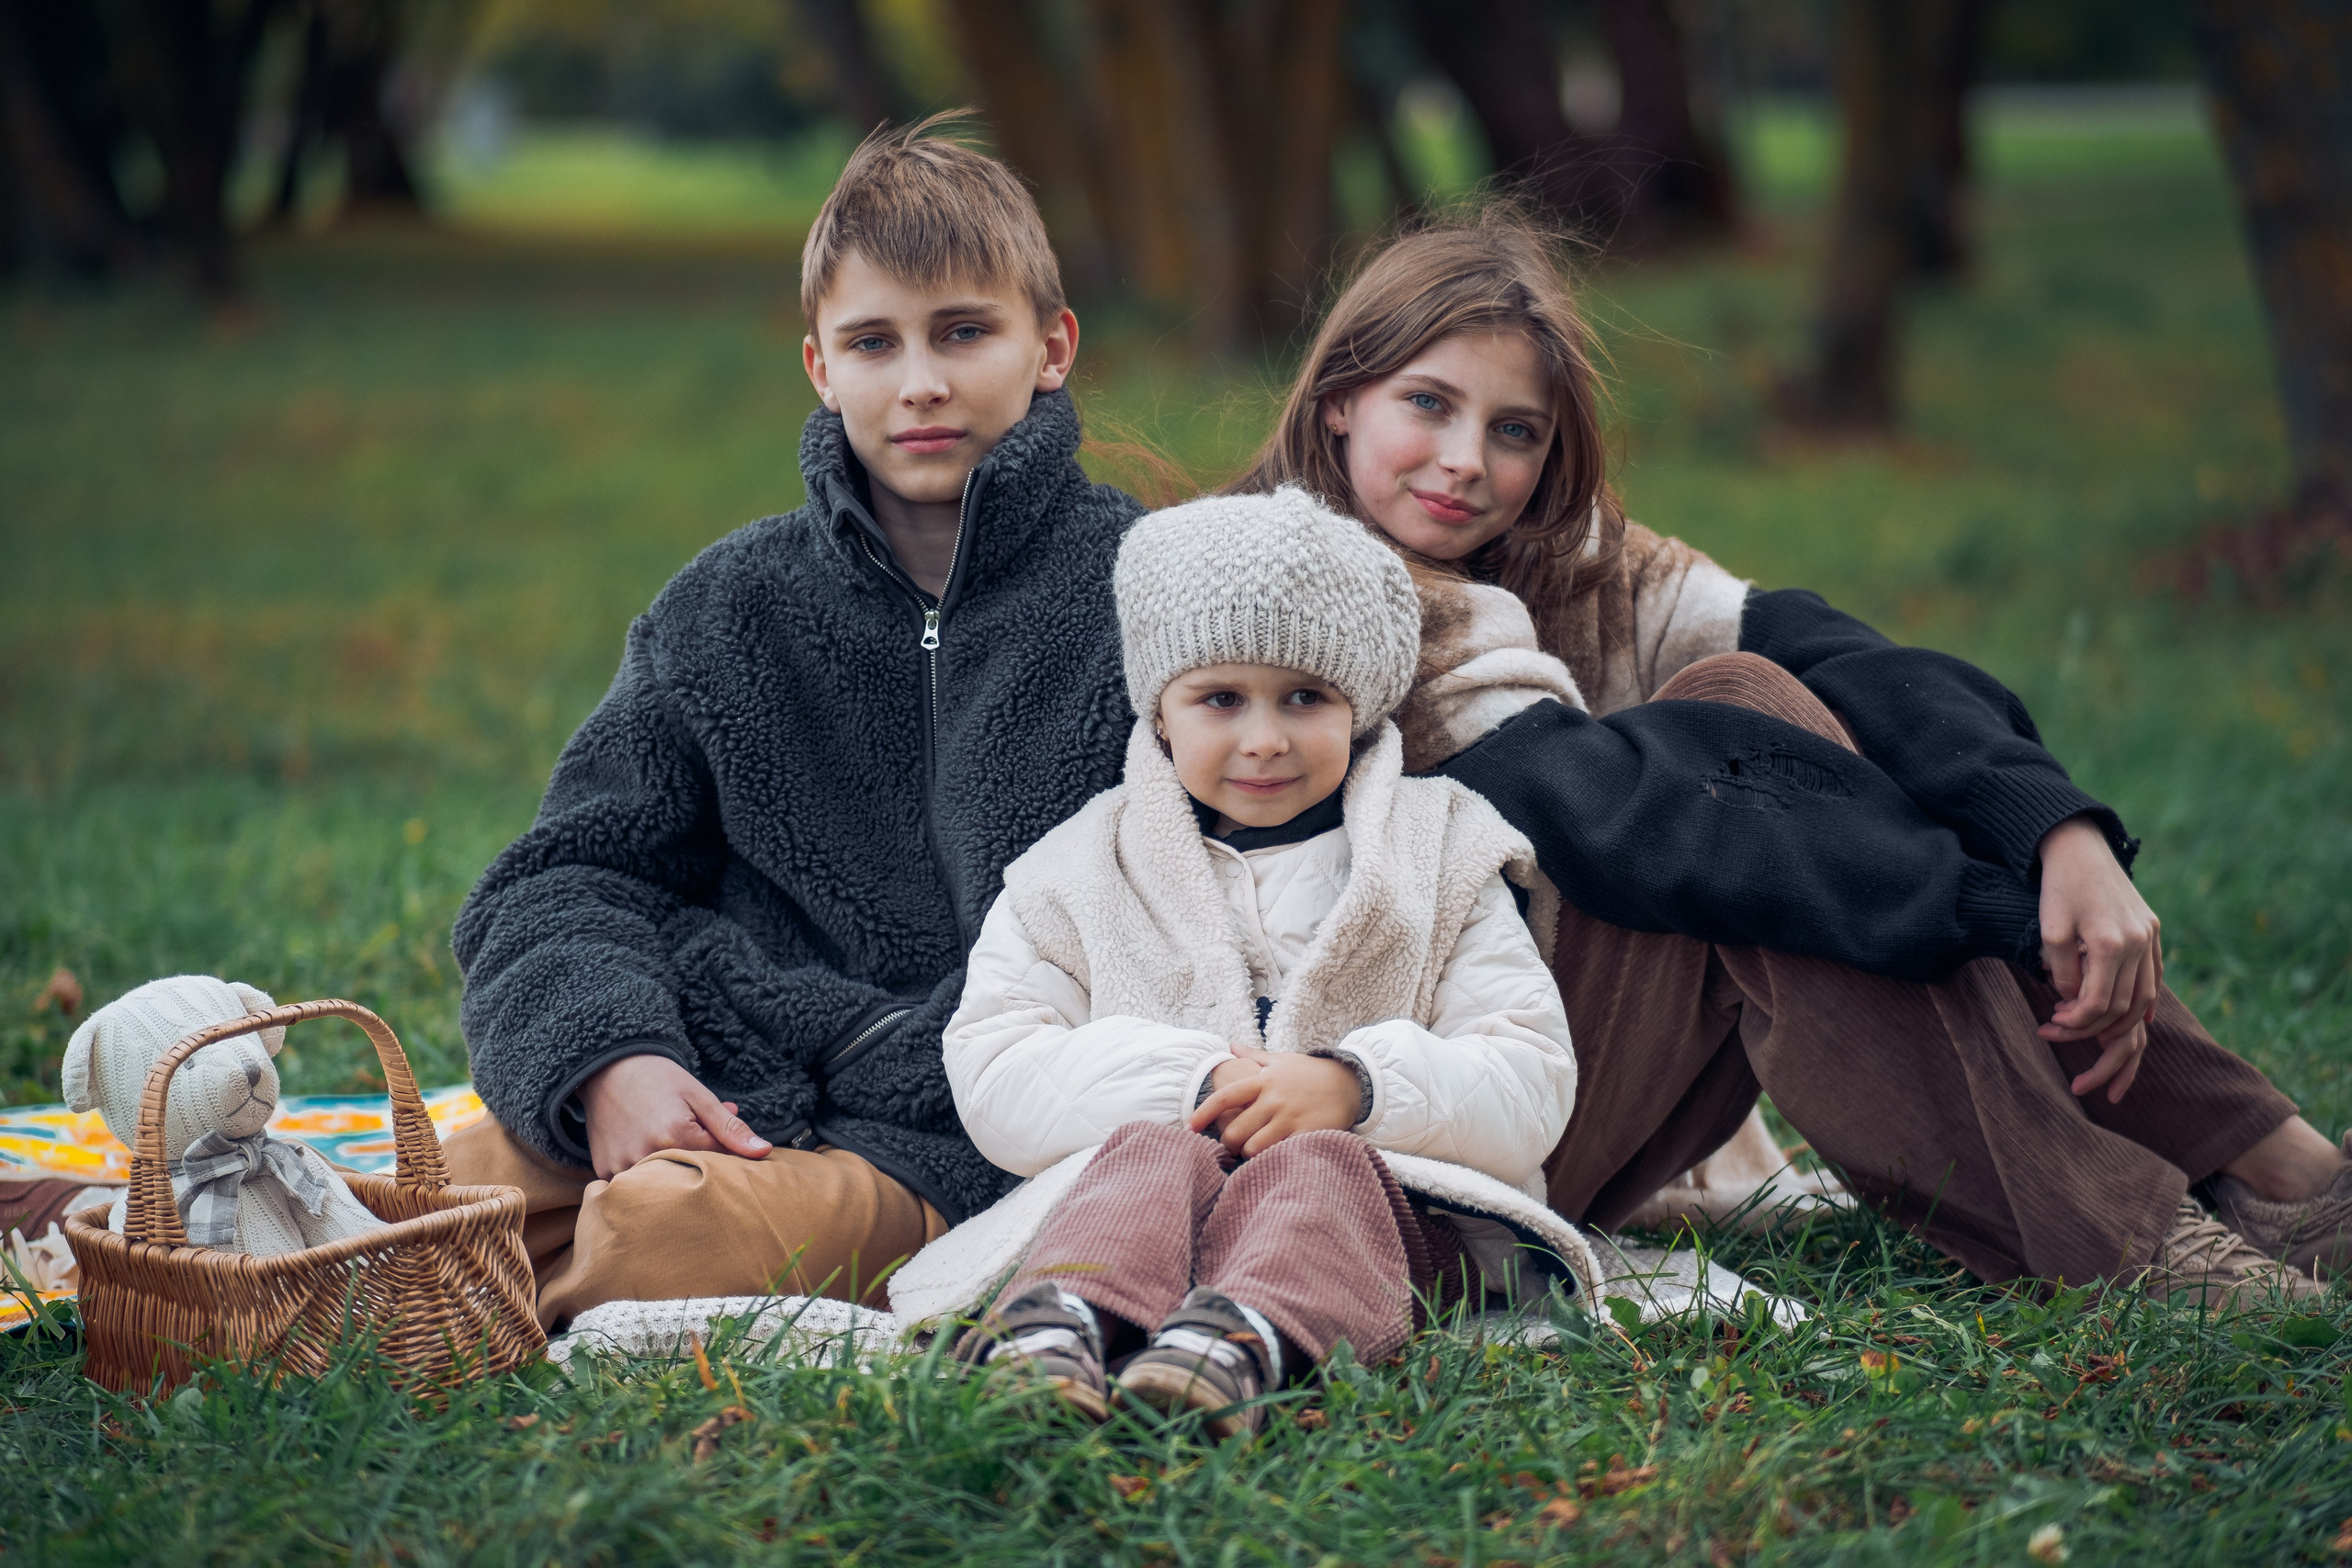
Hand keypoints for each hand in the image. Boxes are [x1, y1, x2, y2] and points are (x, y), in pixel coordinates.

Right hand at [579, 1054, 771, 1178]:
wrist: (608, 1068)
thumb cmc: (658, 1078)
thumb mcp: (699, 1096)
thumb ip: (731, 1128)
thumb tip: (764, 1151)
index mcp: (675, 1136)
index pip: (717, 1161)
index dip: (722, 1148)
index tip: (713, 1133)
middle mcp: (646, 1156)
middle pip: (689, 1174)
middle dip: (698, 1158)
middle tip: (687, 1130)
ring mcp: (622, 1165)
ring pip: (662, 1182)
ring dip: (672, 1167)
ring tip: (663, 1134)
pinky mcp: (605, 1169)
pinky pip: (634, 1185)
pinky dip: (646, 1174)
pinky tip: (644, 1147)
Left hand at [1189, 1050, 1361, 1156]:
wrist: (1349, 1083)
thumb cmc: (1311, 1073)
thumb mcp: (1282, 1060)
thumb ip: (1254, 1056)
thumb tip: (1230, 1045)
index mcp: (1263, 1081)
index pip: (1225, 1098)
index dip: (1203, 1113)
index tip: (1190, 1127)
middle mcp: (1273, 1099)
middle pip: (1234, 1131)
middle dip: (1228, 1143)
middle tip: (1232, 1146)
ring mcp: (1289, 1118)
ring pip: (1252, 1147)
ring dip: (1247, 1154)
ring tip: (1251, 1153)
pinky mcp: (1306, 1134)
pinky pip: (1278, 1153)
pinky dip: (1270, 1159)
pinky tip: (1270, 1158)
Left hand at [2035, 816, 2161, 1101]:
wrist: (2080, 848)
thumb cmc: (2058, 888)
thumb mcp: (2050, 931)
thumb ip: (2063, 972)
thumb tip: (2074, 1003)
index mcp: (2109, 943)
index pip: (2097, 1003)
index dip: (2075, 1021)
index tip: (2052, 1022)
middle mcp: (2137, 941)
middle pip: (2123, 1004)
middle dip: (2093, 1025)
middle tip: (2063, 1026)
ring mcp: (2149, 935)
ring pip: (2145, 995)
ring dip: (2121, 1019)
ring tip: (2093, 1027)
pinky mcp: (2152, 929)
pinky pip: (2155, 974)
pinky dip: (2146, 999)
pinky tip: (2139, 1018)